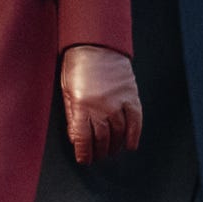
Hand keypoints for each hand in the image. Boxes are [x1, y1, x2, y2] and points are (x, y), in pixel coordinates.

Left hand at [60, 45, 141, 164]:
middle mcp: (101, 106)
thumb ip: (71, 116)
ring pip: (119, 134)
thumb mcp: (67, 90)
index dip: (84, 154)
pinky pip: (135, 122)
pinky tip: (129, 145)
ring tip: (111, 150)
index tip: (84, 159)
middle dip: (98, 152)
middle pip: (102, 139)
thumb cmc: (77, 65)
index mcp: (81, 105)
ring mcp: (118, 101)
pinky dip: (133, 136)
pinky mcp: (131, 96)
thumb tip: (76, 139)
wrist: (96, 43)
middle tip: (97, 156)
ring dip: (114, 146)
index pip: (83, 139)